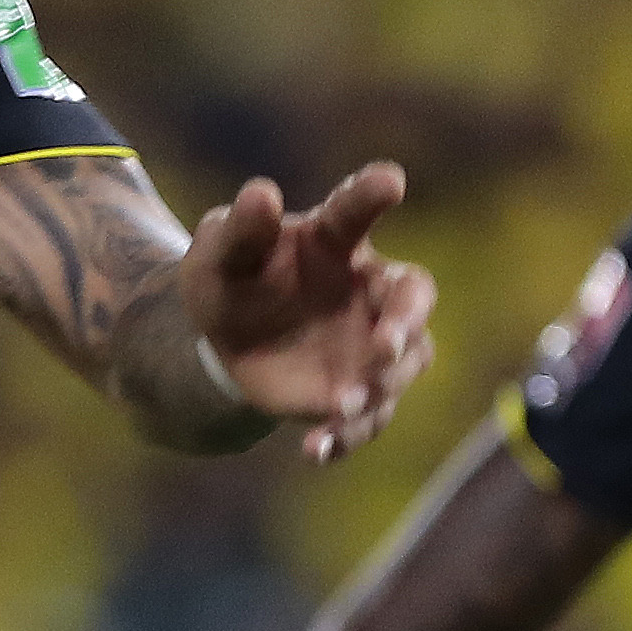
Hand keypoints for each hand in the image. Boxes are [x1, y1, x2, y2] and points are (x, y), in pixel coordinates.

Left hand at [178, 165, 443, 466]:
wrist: (227, 343)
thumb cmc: (233, 281)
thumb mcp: (219, 255)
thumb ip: (239, 228)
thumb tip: (260, 194)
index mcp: (333, 238)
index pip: (356, 209)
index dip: (373, 192)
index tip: (390, 180)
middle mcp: (368, 286)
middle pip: (412, 293)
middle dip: (408, 318)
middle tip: (388, 342)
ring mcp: (371, 340)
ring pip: (406, 361)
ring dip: (383, 383)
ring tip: (345, 404)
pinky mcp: (359, 388)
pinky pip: (370, 416)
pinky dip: (347, 436)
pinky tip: (315, 450)